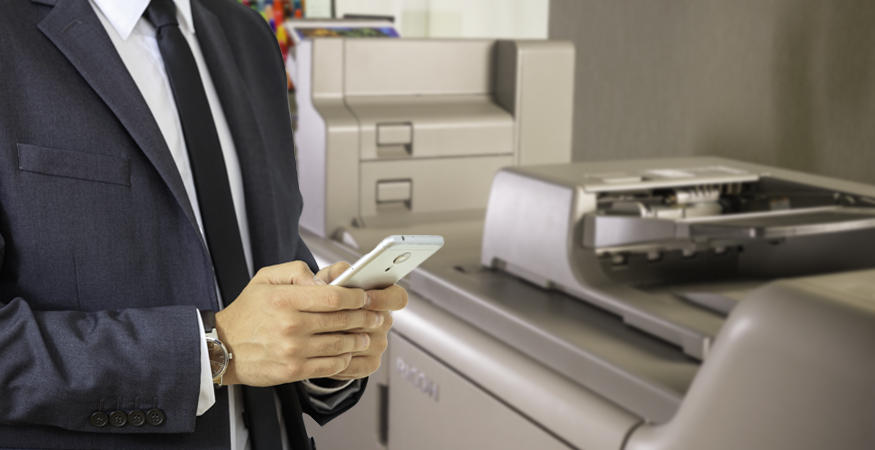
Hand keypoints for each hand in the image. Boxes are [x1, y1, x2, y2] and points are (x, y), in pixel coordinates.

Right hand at [214, 261, 380, 386]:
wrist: (222, 347)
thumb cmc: (247, 312)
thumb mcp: (266, 278)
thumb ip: (297, 272)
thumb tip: (325, 281)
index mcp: (285, 300)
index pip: (333, 296)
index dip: (356, 297)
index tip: (365, 297)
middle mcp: (290, 325)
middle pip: (341, 320)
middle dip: (365, 317)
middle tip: (376, 316)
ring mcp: (292, 350)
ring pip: (340, 344)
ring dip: (358, 339)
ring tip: (366, 335)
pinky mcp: (292, 371)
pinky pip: (330, 366)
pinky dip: (344, 360)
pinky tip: (348, 353)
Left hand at [315, 262, 408, 380]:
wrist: (317, 327)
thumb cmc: (326, 298)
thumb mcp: (330, 279)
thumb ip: (335, 272)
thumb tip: (338, 278)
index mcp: (382, 297)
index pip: (398, 297)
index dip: (384, 298)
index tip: (366, 297)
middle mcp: (384, 321)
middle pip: (378, 322)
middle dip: (353, 319)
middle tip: (330, 317)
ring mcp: (379, 343)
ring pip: (362, 343)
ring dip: (341, 339)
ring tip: (319, 334)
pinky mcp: (370, 363)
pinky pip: (354, 363)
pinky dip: (336, 358)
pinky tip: (322, 352)